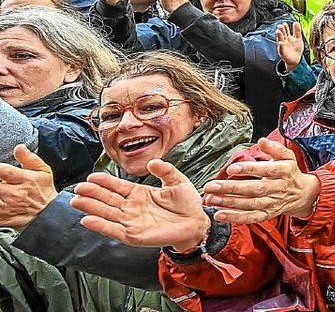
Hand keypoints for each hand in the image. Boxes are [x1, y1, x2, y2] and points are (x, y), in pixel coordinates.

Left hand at [0, 145, 57, 230]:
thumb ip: (29, 158)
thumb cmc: (43, 191)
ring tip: (1, 188)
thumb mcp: (43, 171)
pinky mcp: (1, 218)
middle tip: (0, 180)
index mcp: (25, 180)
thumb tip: (19, 147)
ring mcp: (6, 207)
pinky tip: (0, 197)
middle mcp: (15, 194)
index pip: (5, 171)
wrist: (46, 214)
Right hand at [72, 159, 210, 250]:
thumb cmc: (186, 203)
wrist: (195, 223)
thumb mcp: (177, 181)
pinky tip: (88, 220)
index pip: (117, 186)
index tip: (91, 176)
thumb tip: (153, 162)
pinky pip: (114, 230)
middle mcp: (131, 207)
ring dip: (91, 208)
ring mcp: (131, 221)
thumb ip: (165, 170)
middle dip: (92, 194)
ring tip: (76, 201)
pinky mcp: (133, 235)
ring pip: (107, 213)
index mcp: (139, 194)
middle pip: (107, 199)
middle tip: (78, 188)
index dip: (104, 182)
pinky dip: (101, 226)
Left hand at [203, 138, 319, 224]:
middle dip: (231, 188)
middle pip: (253, 189)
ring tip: (211, 199)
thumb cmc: (289, 172)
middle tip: (212, 186)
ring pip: (249, 204)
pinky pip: (250, 218)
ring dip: (229, 203)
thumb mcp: (287, 156)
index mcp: (282, 171)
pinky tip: (220, 215)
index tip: (231, 168)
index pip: (264, 170)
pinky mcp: (267, 214)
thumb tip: (262, 140)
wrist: (302, 194)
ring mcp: (272, 203)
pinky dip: (235, 218)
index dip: (248, 169)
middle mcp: (277, 188)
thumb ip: (274, 148)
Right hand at [275, 21, 304, 71]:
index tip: (284, 23)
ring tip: (278, 32)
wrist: (296, 59)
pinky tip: (280, 43)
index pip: (286, 31)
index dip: (285, 27)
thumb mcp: (298, 38)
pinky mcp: (283, 53)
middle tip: (280, 26)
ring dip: (279, 36)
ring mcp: (283, 47)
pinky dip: (280, 46)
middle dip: (281, 30)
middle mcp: (284, 41)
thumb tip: (296, 22)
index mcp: (288, 38)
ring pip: (280, 40)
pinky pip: (281, 49)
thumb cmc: (296, 48)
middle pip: (282, 35)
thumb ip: (297, 31)